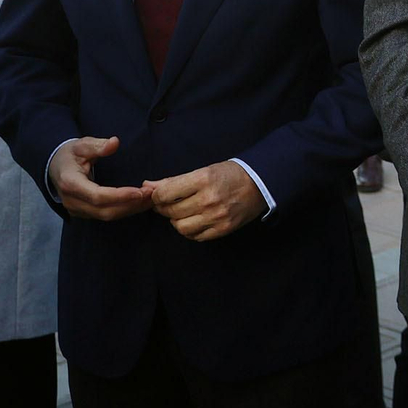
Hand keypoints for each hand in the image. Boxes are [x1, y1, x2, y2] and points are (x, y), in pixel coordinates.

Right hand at [47, 136, 152, 221]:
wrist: (55, 167)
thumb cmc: (70, 155)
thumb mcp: (81, 145)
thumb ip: (98, 145)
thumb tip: (114, 142)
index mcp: (70, 183)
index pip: (97, 196)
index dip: (120, 196)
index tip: (140, 191)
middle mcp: (72, 201)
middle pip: (104, 210)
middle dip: (130, 204)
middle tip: (151, 194)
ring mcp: (77, 209)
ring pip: (107, 216)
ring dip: (130, 209)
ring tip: (150, 199)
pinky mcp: (84, 213)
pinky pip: (106, 215)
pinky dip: (124, 210)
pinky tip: (139, 202)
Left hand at [144, 161, 266, 240]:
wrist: (260, 184)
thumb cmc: (230, 174)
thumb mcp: (203, 171)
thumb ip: (174, 181)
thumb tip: (147, 186)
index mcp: (203, 180)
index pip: (164, 194)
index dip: (156, 196)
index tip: (160, 195)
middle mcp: (209, 199)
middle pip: (171, 212)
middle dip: (165, 208)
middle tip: (169, 204)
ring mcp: (217, 217)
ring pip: (181, 227)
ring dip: (177, 221)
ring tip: (183, 213)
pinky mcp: (223, 229)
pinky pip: (196, 236)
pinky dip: (191, 230)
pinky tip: (195, 220)